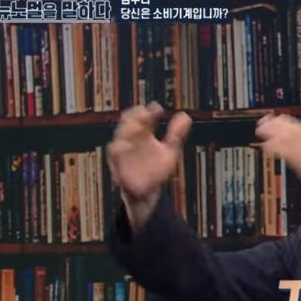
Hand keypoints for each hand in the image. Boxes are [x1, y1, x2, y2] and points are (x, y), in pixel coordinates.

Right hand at [107, 103, 191, 228]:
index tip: (157, 108)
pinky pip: (115, 156)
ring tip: (138, 126)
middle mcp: (131, 141)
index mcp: (143, 134)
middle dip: (135, 117)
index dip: (149, 111)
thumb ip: (176, 135)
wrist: (148, 192)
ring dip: (127, 131)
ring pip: (119, 137)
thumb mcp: (170, 151)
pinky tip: (126, 145)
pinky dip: (118, 150)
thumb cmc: (156, 169)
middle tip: (145, 114)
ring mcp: (124, 153)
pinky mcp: (118, 166)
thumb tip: (185, 116)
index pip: (143, 117)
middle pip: (128, 123)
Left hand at [255, 114, 300, 207]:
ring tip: (262, 132)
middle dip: (278, 125)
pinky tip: (267, 146)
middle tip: (265, 122)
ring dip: (274, 134)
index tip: (278, 118)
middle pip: (296, 130)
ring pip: (291, 140)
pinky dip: (277, 148)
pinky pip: (290, 154)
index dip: (290, 122)